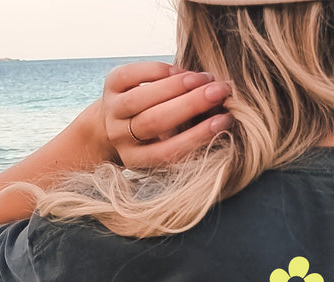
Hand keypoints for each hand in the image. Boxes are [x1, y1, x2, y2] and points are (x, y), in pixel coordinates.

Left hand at [97, 60, 232, 169]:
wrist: (112, 123)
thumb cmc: (153, 136)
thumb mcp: (166, 145)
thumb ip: (187, 135)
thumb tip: (223, 114)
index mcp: (137, 159)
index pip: (169, 151)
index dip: (197, 136)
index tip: (224, 121)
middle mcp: (121, 137)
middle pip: (155, 121)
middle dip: (190, 104)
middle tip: (219, 92)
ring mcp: (112, 111)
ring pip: (143, 97)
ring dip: (177, 85)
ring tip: (204, 79)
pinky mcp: (109, 85)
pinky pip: (133, 74)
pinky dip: (160, 70)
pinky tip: (181, 71)